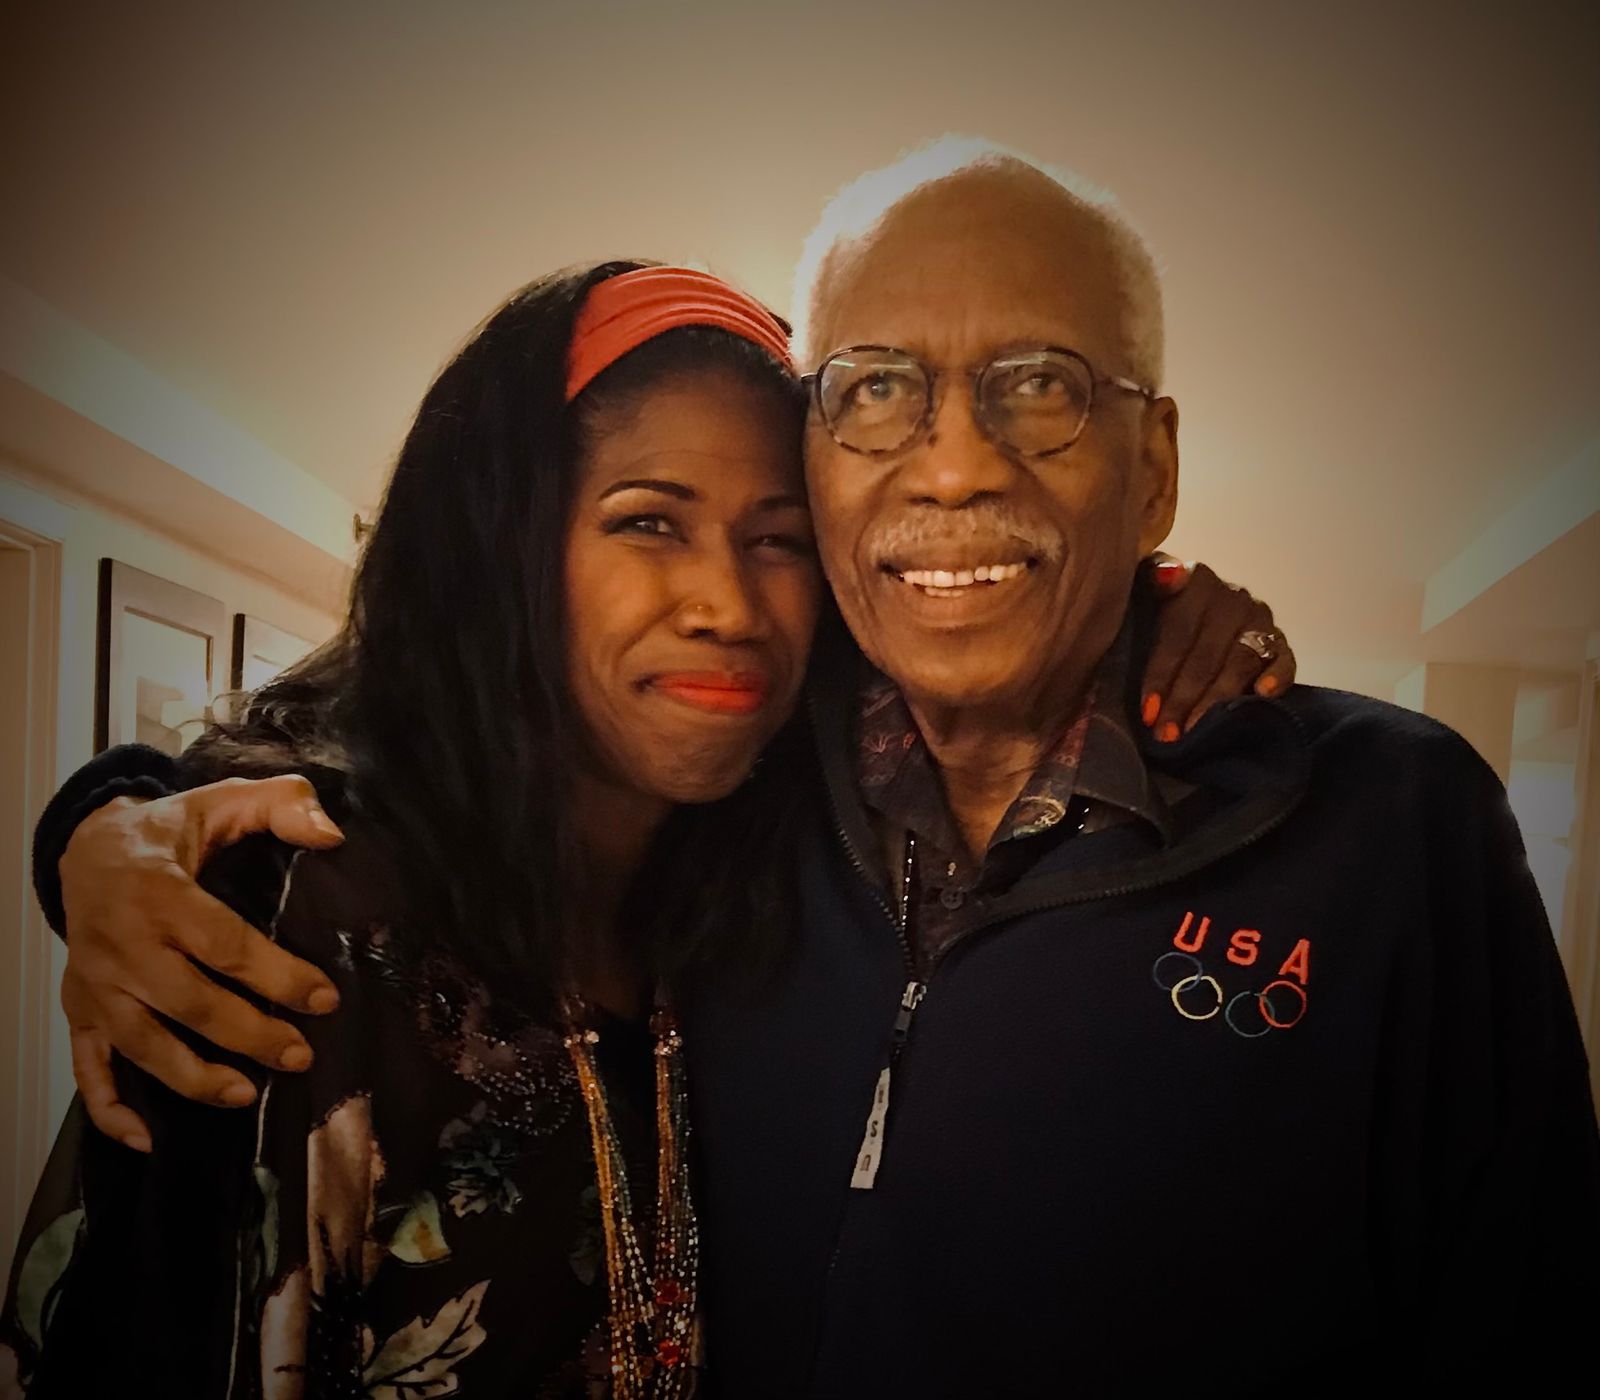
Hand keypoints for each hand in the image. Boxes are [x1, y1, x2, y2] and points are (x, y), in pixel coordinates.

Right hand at [59, 774, 345, 1149]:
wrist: (84, 849)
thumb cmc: (168, 832)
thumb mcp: (222, 801)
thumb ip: (282, 804)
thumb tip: (331, 834)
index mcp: (160, 894)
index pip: (226, 945)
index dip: (278, 976)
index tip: (325, 999)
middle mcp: (122, 946)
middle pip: (189, 1003)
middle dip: (249, 1035)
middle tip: (300, 1055)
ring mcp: (96, 985)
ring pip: (142, 1043)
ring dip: (193, 1077)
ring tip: (247, 1095)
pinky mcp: (79, 1010)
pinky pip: (87, 1068)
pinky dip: (110, 1109)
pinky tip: (148, 1138)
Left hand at [1141, 555, 1295, 740]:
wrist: (1187, 612)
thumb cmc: (1153, 607)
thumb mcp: (1142, 588)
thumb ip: (1149, 578)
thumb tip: (1169, 574)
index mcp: (1196, 580)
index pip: (1178, 632)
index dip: (1161, 673)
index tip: (1147, 711)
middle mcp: (1231, 596)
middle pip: (1207, 654)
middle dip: (1184, 699)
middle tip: (1166, 734)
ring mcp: (1258, 618)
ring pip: (1241, 662)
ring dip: (1217, 700)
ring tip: (1195, 731)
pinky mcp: (1278, 640)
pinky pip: (1284, 659)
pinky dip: (1278, 677)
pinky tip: (1263, 695)